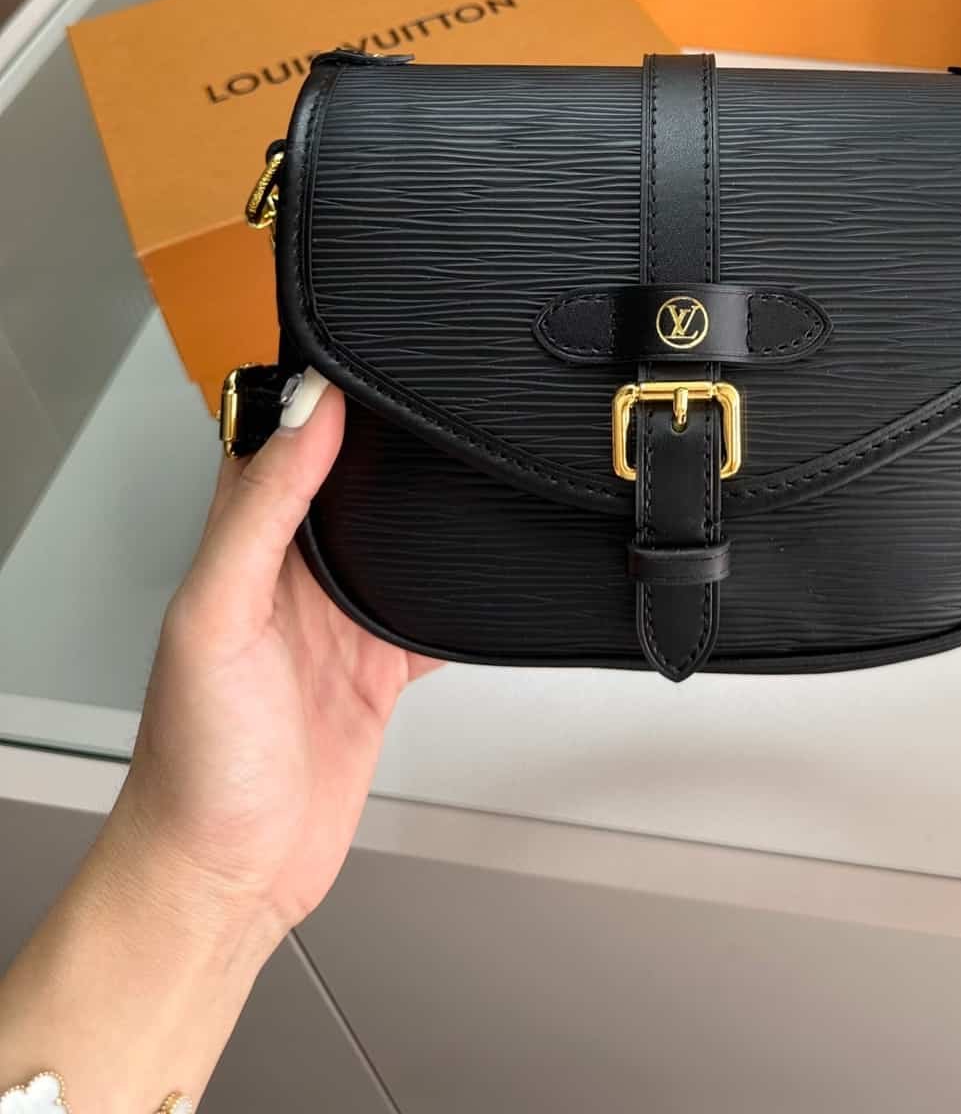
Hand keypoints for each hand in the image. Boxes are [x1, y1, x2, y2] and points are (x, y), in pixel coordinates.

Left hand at [111, 370, 440, 949]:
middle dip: (395, 444)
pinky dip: (470, 600)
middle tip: (451, 395)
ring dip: (435, 514)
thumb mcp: (218, 616)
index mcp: (241, 544)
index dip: (318, 392)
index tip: (373, 351)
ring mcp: (340, 623)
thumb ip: (261, 510)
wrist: (226, 878)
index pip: (278, 439)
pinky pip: (437, 619)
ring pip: (402, 541)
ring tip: (481, 466)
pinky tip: (497, 575)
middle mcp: (290, 574)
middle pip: (353, 482)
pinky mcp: (379, 672)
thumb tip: (308, 413)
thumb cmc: (193, 762)